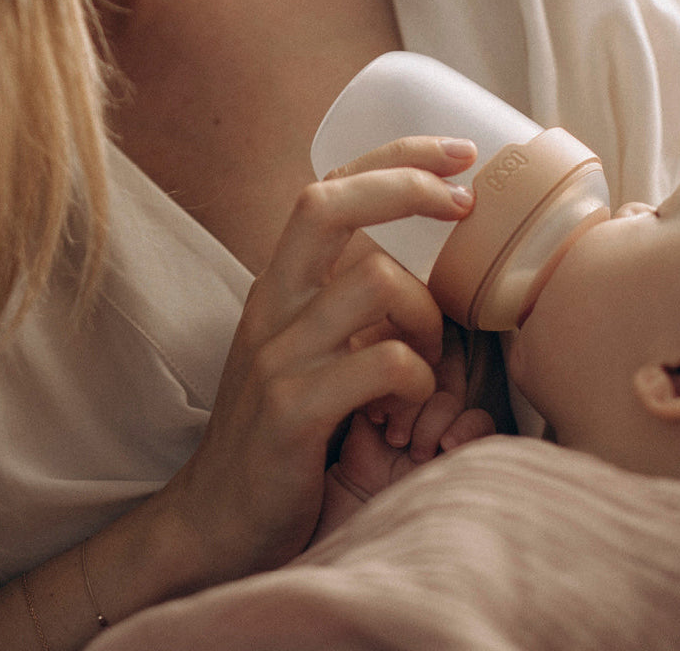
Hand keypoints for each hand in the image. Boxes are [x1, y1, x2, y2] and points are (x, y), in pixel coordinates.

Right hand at [151, 137, 477, 586]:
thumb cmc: (278, 438)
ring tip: (432, 360)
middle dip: (407, 186)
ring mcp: (278, 358)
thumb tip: (413, 275)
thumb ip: (341, 313)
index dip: (393, 158)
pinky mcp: (293, 412)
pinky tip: (410, 404)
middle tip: (466, 204)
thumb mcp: (301, 357)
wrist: (213, 523)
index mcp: (278, 289)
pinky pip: (380, 363)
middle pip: (329, 206)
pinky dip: (416, 375)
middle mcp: (271, 309)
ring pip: (372, 283)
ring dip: (428, 314)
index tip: (457, 155)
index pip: (326, 191)